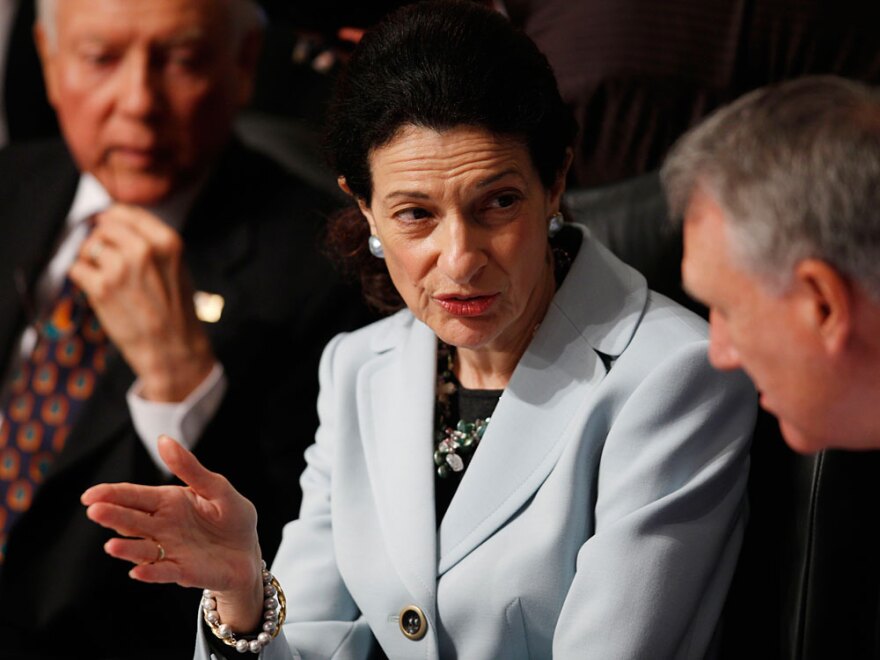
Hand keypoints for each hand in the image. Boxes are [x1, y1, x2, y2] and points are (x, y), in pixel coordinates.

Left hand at [69, 205, 214, 401]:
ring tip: (105, 279)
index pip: (126, 212)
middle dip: (101, 242)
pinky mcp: (101, 288)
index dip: (112, 221)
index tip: (109, 232)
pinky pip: (76, 269)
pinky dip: (81, 279)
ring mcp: (121, 268)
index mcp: (167, 241)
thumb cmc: (174, 311)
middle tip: (107, 262)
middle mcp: (144, 250)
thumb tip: (113, 223)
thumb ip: (150, 243)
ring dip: (90, 261)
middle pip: (104, 227)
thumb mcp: (175, 267)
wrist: (173, 349)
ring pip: (88, 247)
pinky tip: (98, 292)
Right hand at [82, 436, 264, 631]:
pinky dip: (150, 572)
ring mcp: (169, 550)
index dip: (111, 495)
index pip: (134, 497)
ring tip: (112, 546)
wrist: (249, 552)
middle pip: (132, 521)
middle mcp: (162, 527)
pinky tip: (138, 571)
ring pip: (142, 549)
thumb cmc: (231, 516)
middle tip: (95, 512)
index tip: (90, 496)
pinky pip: (163, 572)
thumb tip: (163, 440)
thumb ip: (190, 468)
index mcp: (168, 502)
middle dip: (113, 517)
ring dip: (127, 549)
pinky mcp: (182, 572)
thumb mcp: (217, 488)